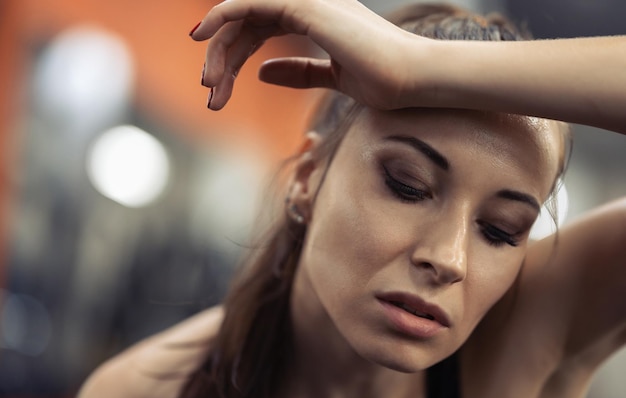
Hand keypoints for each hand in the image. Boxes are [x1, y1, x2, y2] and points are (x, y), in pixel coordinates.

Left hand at [190, 0, 432, 109]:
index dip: (234, 56)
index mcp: (314, 16)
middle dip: (223, 60)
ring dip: (220, 50)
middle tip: (212, 95)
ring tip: (210, 86)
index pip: (260, 29)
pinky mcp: (305, 4)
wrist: (410, 79)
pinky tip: (203, 37)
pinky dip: (222, 16)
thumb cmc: (383, 80)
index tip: (217, 88)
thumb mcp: (332, 79)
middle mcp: (307, 2)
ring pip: (244, 15)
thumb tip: (263, 72)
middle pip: (247, 24)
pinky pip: (249, 3)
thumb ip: (299, 72)